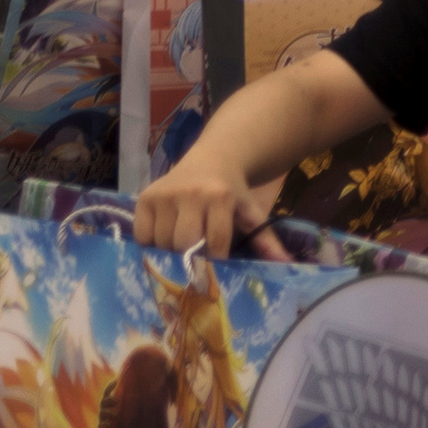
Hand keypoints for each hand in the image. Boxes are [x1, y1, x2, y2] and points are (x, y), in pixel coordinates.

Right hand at [133, 151, 277, 256]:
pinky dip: (151, 243)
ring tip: (181, 243)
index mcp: (219, 196)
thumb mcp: (250, 210)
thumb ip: (266, 238)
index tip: (215, 269)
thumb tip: (284, 263)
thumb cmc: (232, 191)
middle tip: (195, 255)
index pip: (215, 242)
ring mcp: (165, 194)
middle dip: (190, 256)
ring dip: (170, 251)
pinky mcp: (145, 197)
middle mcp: (190, 193)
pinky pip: (142, 236)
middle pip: (184, 245)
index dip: (215, 260)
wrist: (213, 158)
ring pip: (161, 243)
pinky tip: (164, 234)